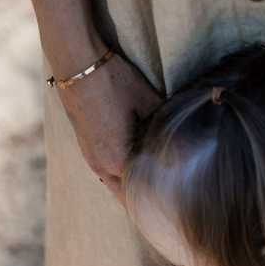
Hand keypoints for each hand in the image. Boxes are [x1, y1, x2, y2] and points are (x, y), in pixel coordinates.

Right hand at [56, 50, 161, 204]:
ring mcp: (90, 157)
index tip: (176, 201)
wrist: (77, 64)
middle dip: (144, 199)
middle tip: (166, 201)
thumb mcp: (148, 102)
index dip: (159, 197)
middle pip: (126, 196)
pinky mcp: (86, 147)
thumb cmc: (113, 81)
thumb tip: (187, 144)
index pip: (142, 192)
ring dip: (131, 187)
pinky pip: (105, 171)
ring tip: (152, 186)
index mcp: (117, 160)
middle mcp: (100, 165)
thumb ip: (165, 128)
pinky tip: (135, 166)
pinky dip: (120, 174)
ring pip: (114, 184)